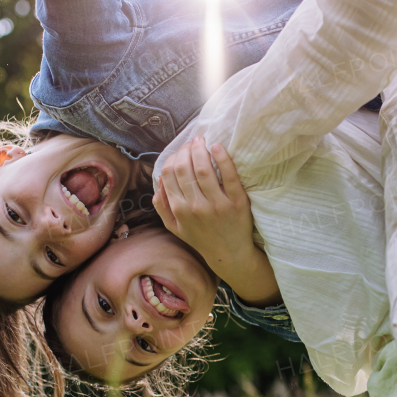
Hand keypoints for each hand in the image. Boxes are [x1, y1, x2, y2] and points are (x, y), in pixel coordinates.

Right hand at [154, 136, 280, 305]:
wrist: (229, 254)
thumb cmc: (201, 238)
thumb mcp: (175, 227)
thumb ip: (162, 205)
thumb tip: (159, 179)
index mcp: (180, 210)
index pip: (170, 174)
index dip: (172, 158)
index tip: (179, 152)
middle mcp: (196, 207)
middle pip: (185, 168)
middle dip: (185, 150)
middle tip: (191, 143)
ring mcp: (218, 204)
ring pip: (204, 169)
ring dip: (200, 150)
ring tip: (201, 141)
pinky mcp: (237, 202)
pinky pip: (229, 175)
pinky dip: (222, 158)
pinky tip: (217, 147)